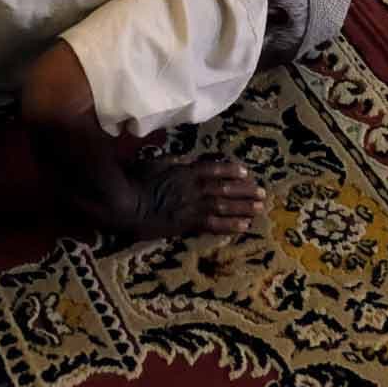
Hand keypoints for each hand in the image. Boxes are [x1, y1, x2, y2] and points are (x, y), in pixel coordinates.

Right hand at [126, 156, 265, 239]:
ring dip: (243, 207)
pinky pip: (213, 225)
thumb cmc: (134, 180)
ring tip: (259, 208)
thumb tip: (185, 160)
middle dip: (244, 191)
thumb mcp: (155, 163)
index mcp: (185, 171)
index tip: (245, 172)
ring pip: (223, 206)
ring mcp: (191, 206)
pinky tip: (244, 226)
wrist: (125, 203)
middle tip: (262, 193)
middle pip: (224, 188)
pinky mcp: (186, 224)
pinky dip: (230, 225)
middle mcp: (193, 188)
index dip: (230, 170)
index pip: (213, 169)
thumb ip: (172, 162)